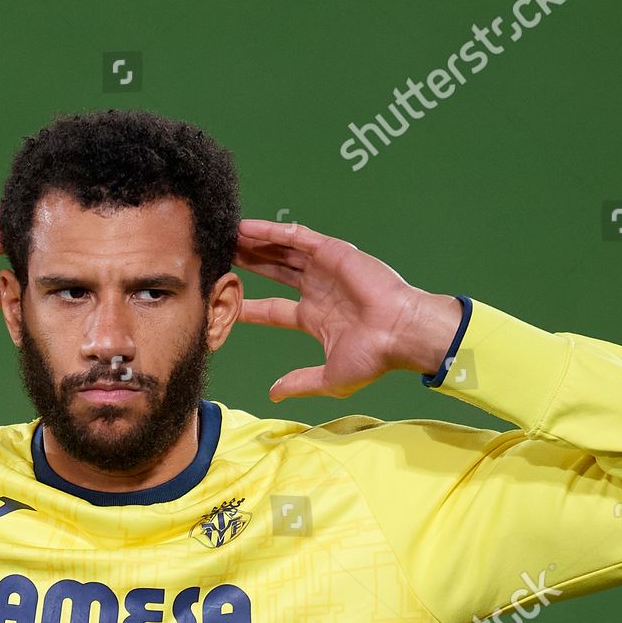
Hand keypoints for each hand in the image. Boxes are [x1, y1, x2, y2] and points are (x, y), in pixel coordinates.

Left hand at [232, 218, 462, 400]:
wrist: (401, 334)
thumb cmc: (374, 357)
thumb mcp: (329, 378)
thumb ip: (300, 383)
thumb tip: (274, 394)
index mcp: (315, 317)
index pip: (272, 309)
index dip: (248, 305)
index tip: (224, 301)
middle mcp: (317, 290)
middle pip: (273, 273)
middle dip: (248, 264)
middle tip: (220, 256)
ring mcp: (324, 269)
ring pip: (281, 251)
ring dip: (255, 244)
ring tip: (227, 235)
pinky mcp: (333, 252)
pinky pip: (297, 237)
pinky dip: (272, 231)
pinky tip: (249, 228)